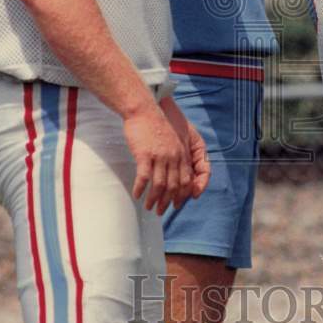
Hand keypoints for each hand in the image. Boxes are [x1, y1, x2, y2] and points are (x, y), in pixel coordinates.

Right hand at [124, 100, 192, 215]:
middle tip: (160, 211)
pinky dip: (140, 189)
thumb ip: (175, 154)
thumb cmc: (155, 124)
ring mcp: (160, 156)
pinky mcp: (145, 154)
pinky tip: (136, 195)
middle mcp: (173, 157)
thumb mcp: (172, 139)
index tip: (176, 205)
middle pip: (174, 186)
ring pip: (160, 185)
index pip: (187, 180)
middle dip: (168, 202)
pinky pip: (144, 177)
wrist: (144, 110)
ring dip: (154, 199)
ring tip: (148, 207)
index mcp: (181, 153)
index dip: (182, 195)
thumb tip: (172, 170)